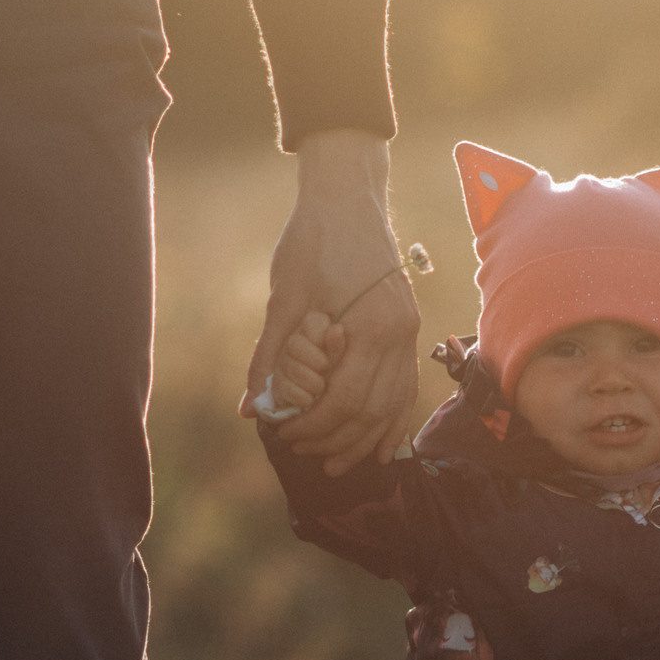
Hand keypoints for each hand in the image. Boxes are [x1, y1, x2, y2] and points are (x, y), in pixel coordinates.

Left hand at [238, 129, 417, 473]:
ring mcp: (409, 331)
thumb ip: (270, 356)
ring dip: (368, 438)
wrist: (349, 195)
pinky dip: (393, 417)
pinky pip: (407, 385)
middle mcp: (399, 333)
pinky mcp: (408, 327)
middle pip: (374, 410)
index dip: (315, 425)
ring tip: (342, 463)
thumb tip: (250, 409)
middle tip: (306, 454)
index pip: (346, 399)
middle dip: (339, 440)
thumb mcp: (284, 296)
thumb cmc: (313, 239)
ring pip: (396, 404)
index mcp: (370, 325)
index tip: (287, 434)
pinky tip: (381, 443)